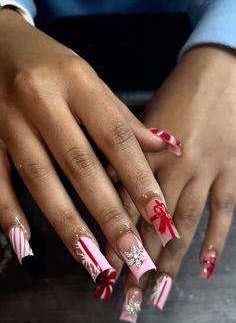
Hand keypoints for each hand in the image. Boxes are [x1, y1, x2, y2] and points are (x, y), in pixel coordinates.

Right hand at [0, 8, 178, 281]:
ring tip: (89, 259)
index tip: (158, 213)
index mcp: (76, 81)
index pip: (115, 135)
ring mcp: (8, 120)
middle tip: (130, 250)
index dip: (138, 176)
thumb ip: (121, 116)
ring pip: (39, 177)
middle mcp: (41, 99)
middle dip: (107, 211)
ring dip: (65, 222)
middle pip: (79, 163)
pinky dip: (8, 212)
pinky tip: (25, 244)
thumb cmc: (50, 63)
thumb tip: (165, 147)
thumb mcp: (88, 78)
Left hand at [96, 45, 235, 322]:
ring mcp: (205, 171)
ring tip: (159, 290)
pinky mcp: (232, 170)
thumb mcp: (146, 121)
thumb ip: (129, 157)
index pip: (125, 205)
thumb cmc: (179, 95)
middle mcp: (172, 168)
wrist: (221, 71)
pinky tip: (205, 266)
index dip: (114, 237)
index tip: (103, 267)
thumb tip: (110, 188)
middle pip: (152, 222)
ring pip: (184, 222)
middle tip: (127, 293)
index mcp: (146, 154)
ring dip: (171, 258)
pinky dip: (215, 238)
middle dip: (139, 259)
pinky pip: (224, 209)